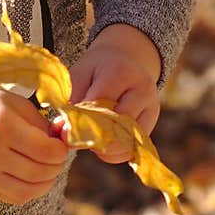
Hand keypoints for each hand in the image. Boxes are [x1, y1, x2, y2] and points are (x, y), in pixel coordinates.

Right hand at [0, 83, 68, 204]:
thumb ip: (43, 123)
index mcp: (2, 128)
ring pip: (29, 191)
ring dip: (46, 182)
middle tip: (57, 155)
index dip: (61, 150)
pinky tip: (32, 176)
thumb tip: (65, 140)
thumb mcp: (16, 103)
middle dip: (56, 165)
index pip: (46, 151)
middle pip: (40, 172)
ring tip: (47, 167)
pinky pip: (15, 197)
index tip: (60, 143)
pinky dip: (30, 190)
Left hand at [66, 24, 160, 163]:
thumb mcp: (79, 76)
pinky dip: (116, 152)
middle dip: (94, 135)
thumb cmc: (96, 71)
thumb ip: (71, 101)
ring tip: (89, 142)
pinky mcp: (152, 123)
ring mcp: (151, 107)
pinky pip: (134, 147)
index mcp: (120, 71)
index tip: (65, 131)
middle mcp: (142, 89)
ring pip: (129, 139)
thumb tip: (63, 132)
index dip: (81, 119)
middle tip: (75, 140)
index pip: (101, 102)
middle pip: (118, 122)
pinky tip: (102, 147)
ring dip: (105, 148)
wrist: (125, 61)